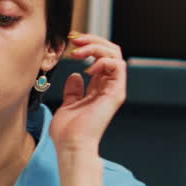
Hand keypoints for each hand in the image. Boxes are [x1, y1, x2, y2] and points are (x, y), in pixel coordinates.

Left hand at [49, 33, 127, 153]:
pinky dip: (103, 60)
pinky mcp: (116, 93)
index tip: (72, 41)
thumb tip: (76, 75)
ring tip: (78, 52)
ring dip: (96, 47)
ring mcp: (114, 89)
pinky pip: (117, 66)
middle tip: (75, 39)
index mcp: (100, 88)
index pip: (101, 58)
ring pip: (115, 54)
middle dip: (93, 40)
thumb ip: (74, 91)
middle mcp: (110, 86)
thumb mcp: (68, 105)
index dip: (89, 45)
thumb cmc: (68, 132)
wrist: (71, 146)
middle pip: (110, 51)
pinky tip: (88, 67)